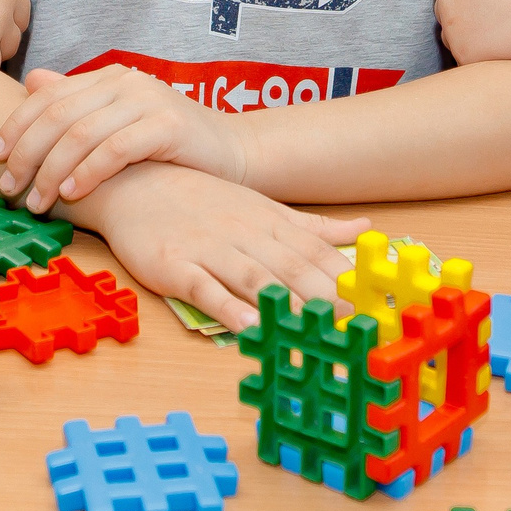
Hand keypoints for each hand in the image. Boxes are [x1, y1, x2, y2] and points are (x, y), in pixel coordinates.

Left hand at [0, 65, 248, 209]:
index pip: (48, 95)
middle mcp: (124, 82)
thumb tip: (32, 81)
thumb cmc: (171, 146)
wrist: (233, 153)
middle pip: (58, 114)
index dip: (16, 124)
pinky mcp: (168, 125)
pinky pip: (116, 148)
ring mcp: (147, 100)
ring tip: (38, 201)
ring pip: (82, 133)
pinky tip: (74, 193)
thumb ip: (78, 104)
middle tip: (8, 187)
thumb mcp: (120, 122)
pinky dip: (89, 172)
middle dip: (27, 153)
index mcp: (108, 78)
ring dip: (52, 170)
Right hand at [90, 162, 368, 331]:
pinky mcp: (175, 266)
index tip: (376, 302)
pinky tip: (249, 325)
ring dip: (286, 303)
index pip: (316, 251)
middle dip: (327, 297)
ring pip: (255, 278)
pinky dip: (228, 307)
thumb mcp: (263, 206)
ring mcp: (209, 249)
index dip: (347, 277)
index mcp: (269, 222)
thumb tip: (366, 228)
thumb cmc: (202, 198)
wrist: (134, 181)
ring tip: (315, 329)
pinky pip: (204, 289)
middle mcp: (245, 234)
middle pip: (293, 267)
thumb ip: (313, 224)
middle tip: (356, 327)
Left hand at [440, 0, 510, 103]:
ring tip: (505, 27)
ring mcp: (453, 30)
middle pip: (447, 8)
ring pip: (454, 33)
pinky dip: (480, 53)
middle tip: (503, 10)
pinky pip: (465, 56)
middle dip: (468, 9)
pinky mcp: (464, 55)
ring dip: (471, 32)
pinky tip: (505, 44)